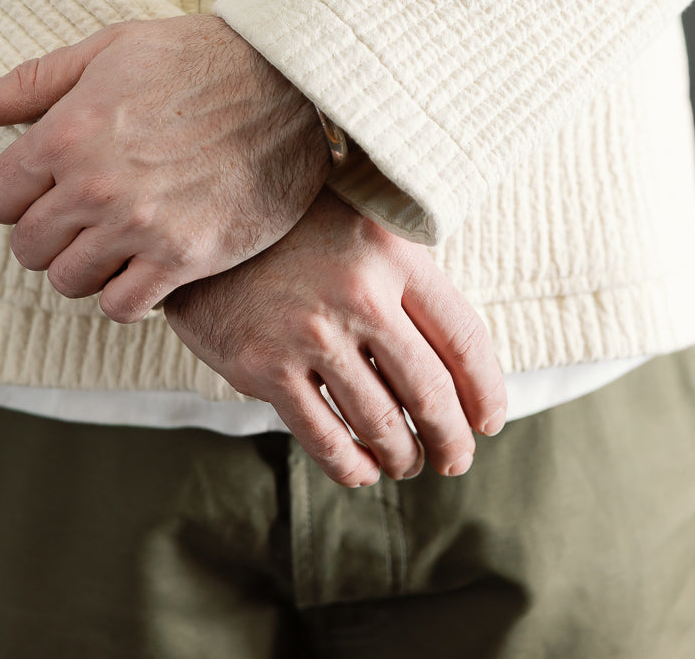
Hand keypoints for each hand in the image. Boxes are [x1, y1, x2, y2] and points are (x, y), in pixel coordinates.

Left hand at [0, 16, 330, 321]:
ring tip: (110, 240)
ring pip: (68, 281)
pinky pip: (121, 307)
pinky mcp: (184, 257)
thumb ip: (31, 82)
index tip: (43, 189)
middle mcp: (94, 185)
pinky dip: (122, 294)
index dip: (14, 195)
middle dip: (45, 232)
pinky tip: (140, 266)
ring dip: (82, 265)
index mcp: (67, 132)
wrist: (288, 81)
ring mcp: (139, 226)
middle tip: (79, 216)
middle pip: (27, 246)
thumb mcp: (108, 49)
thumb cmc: (196, 56)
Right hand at [164, 189, 507, 486]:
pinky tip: (363, 469)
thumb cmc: (297, 228)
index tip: (489, 420)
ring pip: (381, 423)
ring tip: (408, 461)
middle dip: (452, 439)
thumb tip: (461, 368)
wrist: (205, 225)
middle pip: (430, 392)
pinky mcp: (264, 366)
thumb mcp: (363, 228)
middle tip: (456, 458)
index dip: (486, 390)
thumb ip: (409, 281)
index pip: (464, 338)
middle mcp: (358, 293)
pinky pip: (324, 438)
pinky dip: (352, 465)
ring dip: (403, 455)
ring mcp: (310, 332)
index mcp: (393, 252)